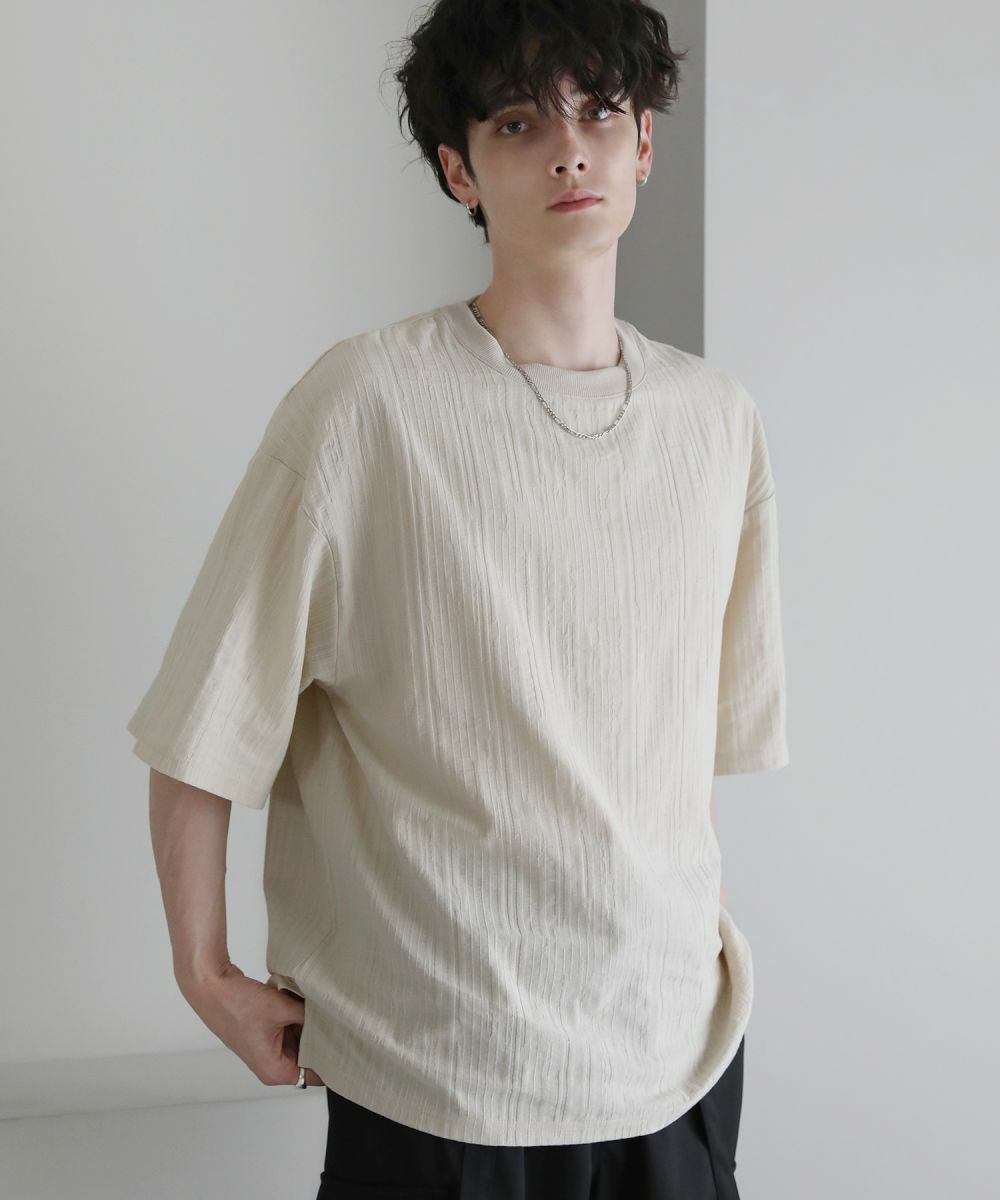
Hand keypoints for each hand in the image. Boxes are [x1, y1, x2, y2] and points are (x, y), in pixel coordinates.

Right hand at [179, 962, 325, 1086]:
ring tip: (316, 1007)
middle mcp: (271, 1065)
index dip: (332, 1060)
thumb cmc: (237, 1004)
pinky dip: (296, 1016)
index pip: (315, 1074)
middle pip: (309, 1056)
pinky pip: (290, 1028)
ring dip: (307, 1024)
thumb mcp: (282, 1008)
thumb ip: (309, 1015)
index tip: (348, 1044)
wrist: (212, 987)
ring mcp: (267, 1049)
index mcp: (275, 1070)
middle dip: (321, 1037)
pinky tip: (300, 1001)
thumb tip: (332, 1015)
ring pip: (300, 1040)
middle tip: (338, 1019)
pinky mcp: (265, 1033)